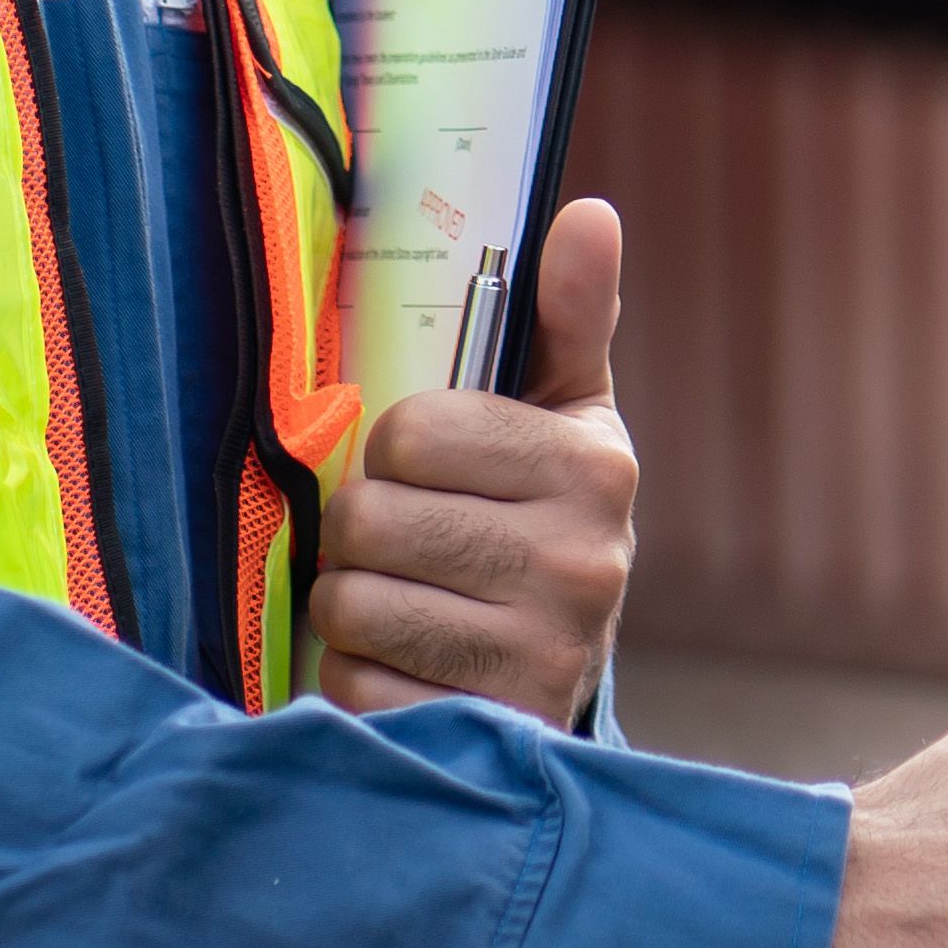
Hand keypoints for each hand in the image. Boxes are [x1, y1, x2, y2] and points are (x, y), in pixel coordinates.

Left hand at [315, 197, 638, 723]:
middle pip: (370, 520)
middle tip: (404, 546)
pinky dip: (360, 683)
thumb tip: (588, 213)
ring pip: (351, 604)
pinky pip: (355, 689)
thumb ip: (567, 316)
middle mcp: (584, 566)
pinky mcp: (486, 734)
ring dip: (353, 609)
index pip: (416, 431)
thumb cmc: (539, 518)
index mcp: (596, 469)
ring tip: (405, 606)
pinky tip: (407, 671)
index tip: (425, 470)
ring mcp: (538, 659)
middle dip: (362, 534)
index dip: (395, 449)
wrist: (561, 678)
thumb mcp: (562, 417)